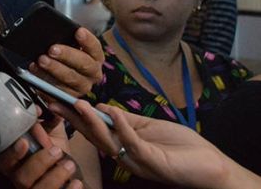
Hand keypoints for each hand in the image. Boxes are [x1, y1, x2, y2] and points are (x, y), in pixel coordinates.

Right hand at [0, 123, 82, 188]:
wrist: (68, 172)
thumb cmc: (54, 151)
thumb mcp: (50, 135)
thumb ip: (45, 122)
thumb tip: (41, 107)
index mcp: (14, 162)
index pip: (4, 160)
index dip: (13, 153)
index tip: (24, 141)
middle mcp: (20, 179)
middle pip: (21, 178)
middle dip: (38, 163)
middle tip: (56, 150)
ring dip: (55, 176)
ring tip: (70, 164)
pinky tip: (76, 182)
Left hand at [30, 27, 103, 96]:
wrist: (59, 76)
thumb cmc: (65, 56)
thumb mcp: (68, 45)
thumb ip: (65, 39)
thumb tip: (53, 32)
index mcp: (96, 58)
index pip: (95, 47)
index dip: (87, 40)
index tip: (78, 31)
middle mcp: (93, 73)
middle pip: (83, 64)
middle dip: (67, 55)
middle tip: (52, 49)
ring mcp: (82, 87)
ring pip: (70, 79)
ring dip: (55, 69)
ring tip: (41, 60)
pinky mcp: (69, 97)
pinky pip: (58, 91)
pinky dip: (45, 81)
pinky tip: (36, 72)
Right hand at [49, 100, 239, 188]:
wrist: (211, 166)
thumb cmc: (182, 148)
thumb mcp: (148, 128)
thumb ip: (125, 120)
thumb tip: (101, 106)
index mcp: (122, 147)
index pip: (92, 130)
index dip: (74, 116)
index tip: (56, 101)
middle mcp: (124, 157)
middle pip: (93, 137)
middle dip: (73, 119)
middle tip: (55, 103)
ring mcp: (136, 161)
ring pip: (108, 141)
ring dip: (92, 121)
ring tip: (80, 103)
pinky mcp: (151, 162)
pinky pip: (132, 143)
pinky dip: (121, 126)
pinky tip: (113, 110)